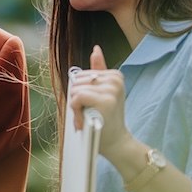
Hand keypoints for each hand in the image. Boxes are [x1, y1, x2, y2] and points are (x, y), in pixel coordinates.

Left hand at [68, 45, 132, 162]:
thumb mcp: (103, 92)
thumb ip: (98, 70)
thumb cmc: (105, 119)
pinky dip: (76, 112)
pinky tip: (86, 120)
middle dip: (77, 100)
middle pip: (77, 81)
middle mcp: (115, 79)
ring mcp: (111, 90)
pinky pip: (77, 98)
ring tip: (89, 117)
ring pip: (76, 90)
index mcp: (115, 75)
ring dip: (77, 108)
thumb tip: (95, 49)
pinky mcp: (105, 101)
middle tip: (89, 113)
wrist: (115, 142)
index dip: (80, 92)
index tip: (91, 105)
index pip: (81, 75)